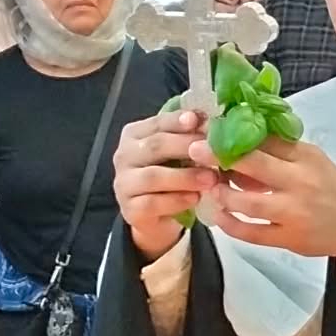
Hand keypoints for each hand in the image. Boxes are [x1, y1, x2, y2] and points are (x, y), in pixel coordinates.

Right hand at [114, 112, 218, 259]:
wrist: (158, 215)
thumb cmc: (170, 176)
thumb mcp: (179, 153)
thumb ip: (188, 136)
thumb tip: (208, 121)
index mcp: (134, 135)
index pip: (157, 124)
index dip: (177, 121)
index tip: (198, 120)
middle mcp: (124, 156)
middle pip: (154, 147)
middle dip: (185, 147)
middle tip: (211, 151)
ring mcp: (124, 184)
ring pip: (153, 176)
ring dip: (185, 177)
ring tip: (211, 178)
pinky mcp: (130, 210)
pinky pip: (153, 203)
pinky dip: (176, 200)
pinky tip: (195, 198)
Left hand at [192, 137, 335, 264]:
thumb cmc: (330, 185)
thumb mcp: (312, 159)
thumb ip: (280, 148)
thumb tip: (240, 132)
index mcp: (306, 159)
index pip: (266, 140)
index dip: (234, 133)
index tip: (209, 128)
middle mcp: (300, 184)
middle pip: (255, 166)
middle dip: (220, 157)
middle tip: (195, 151)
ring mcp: (294, 213)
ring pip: (248, 204)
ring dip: (223, 194)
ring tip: (209, 187)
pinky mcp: (288, 238)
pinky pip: (251, 233)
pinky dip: (230, 224)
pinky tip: (219, 215)